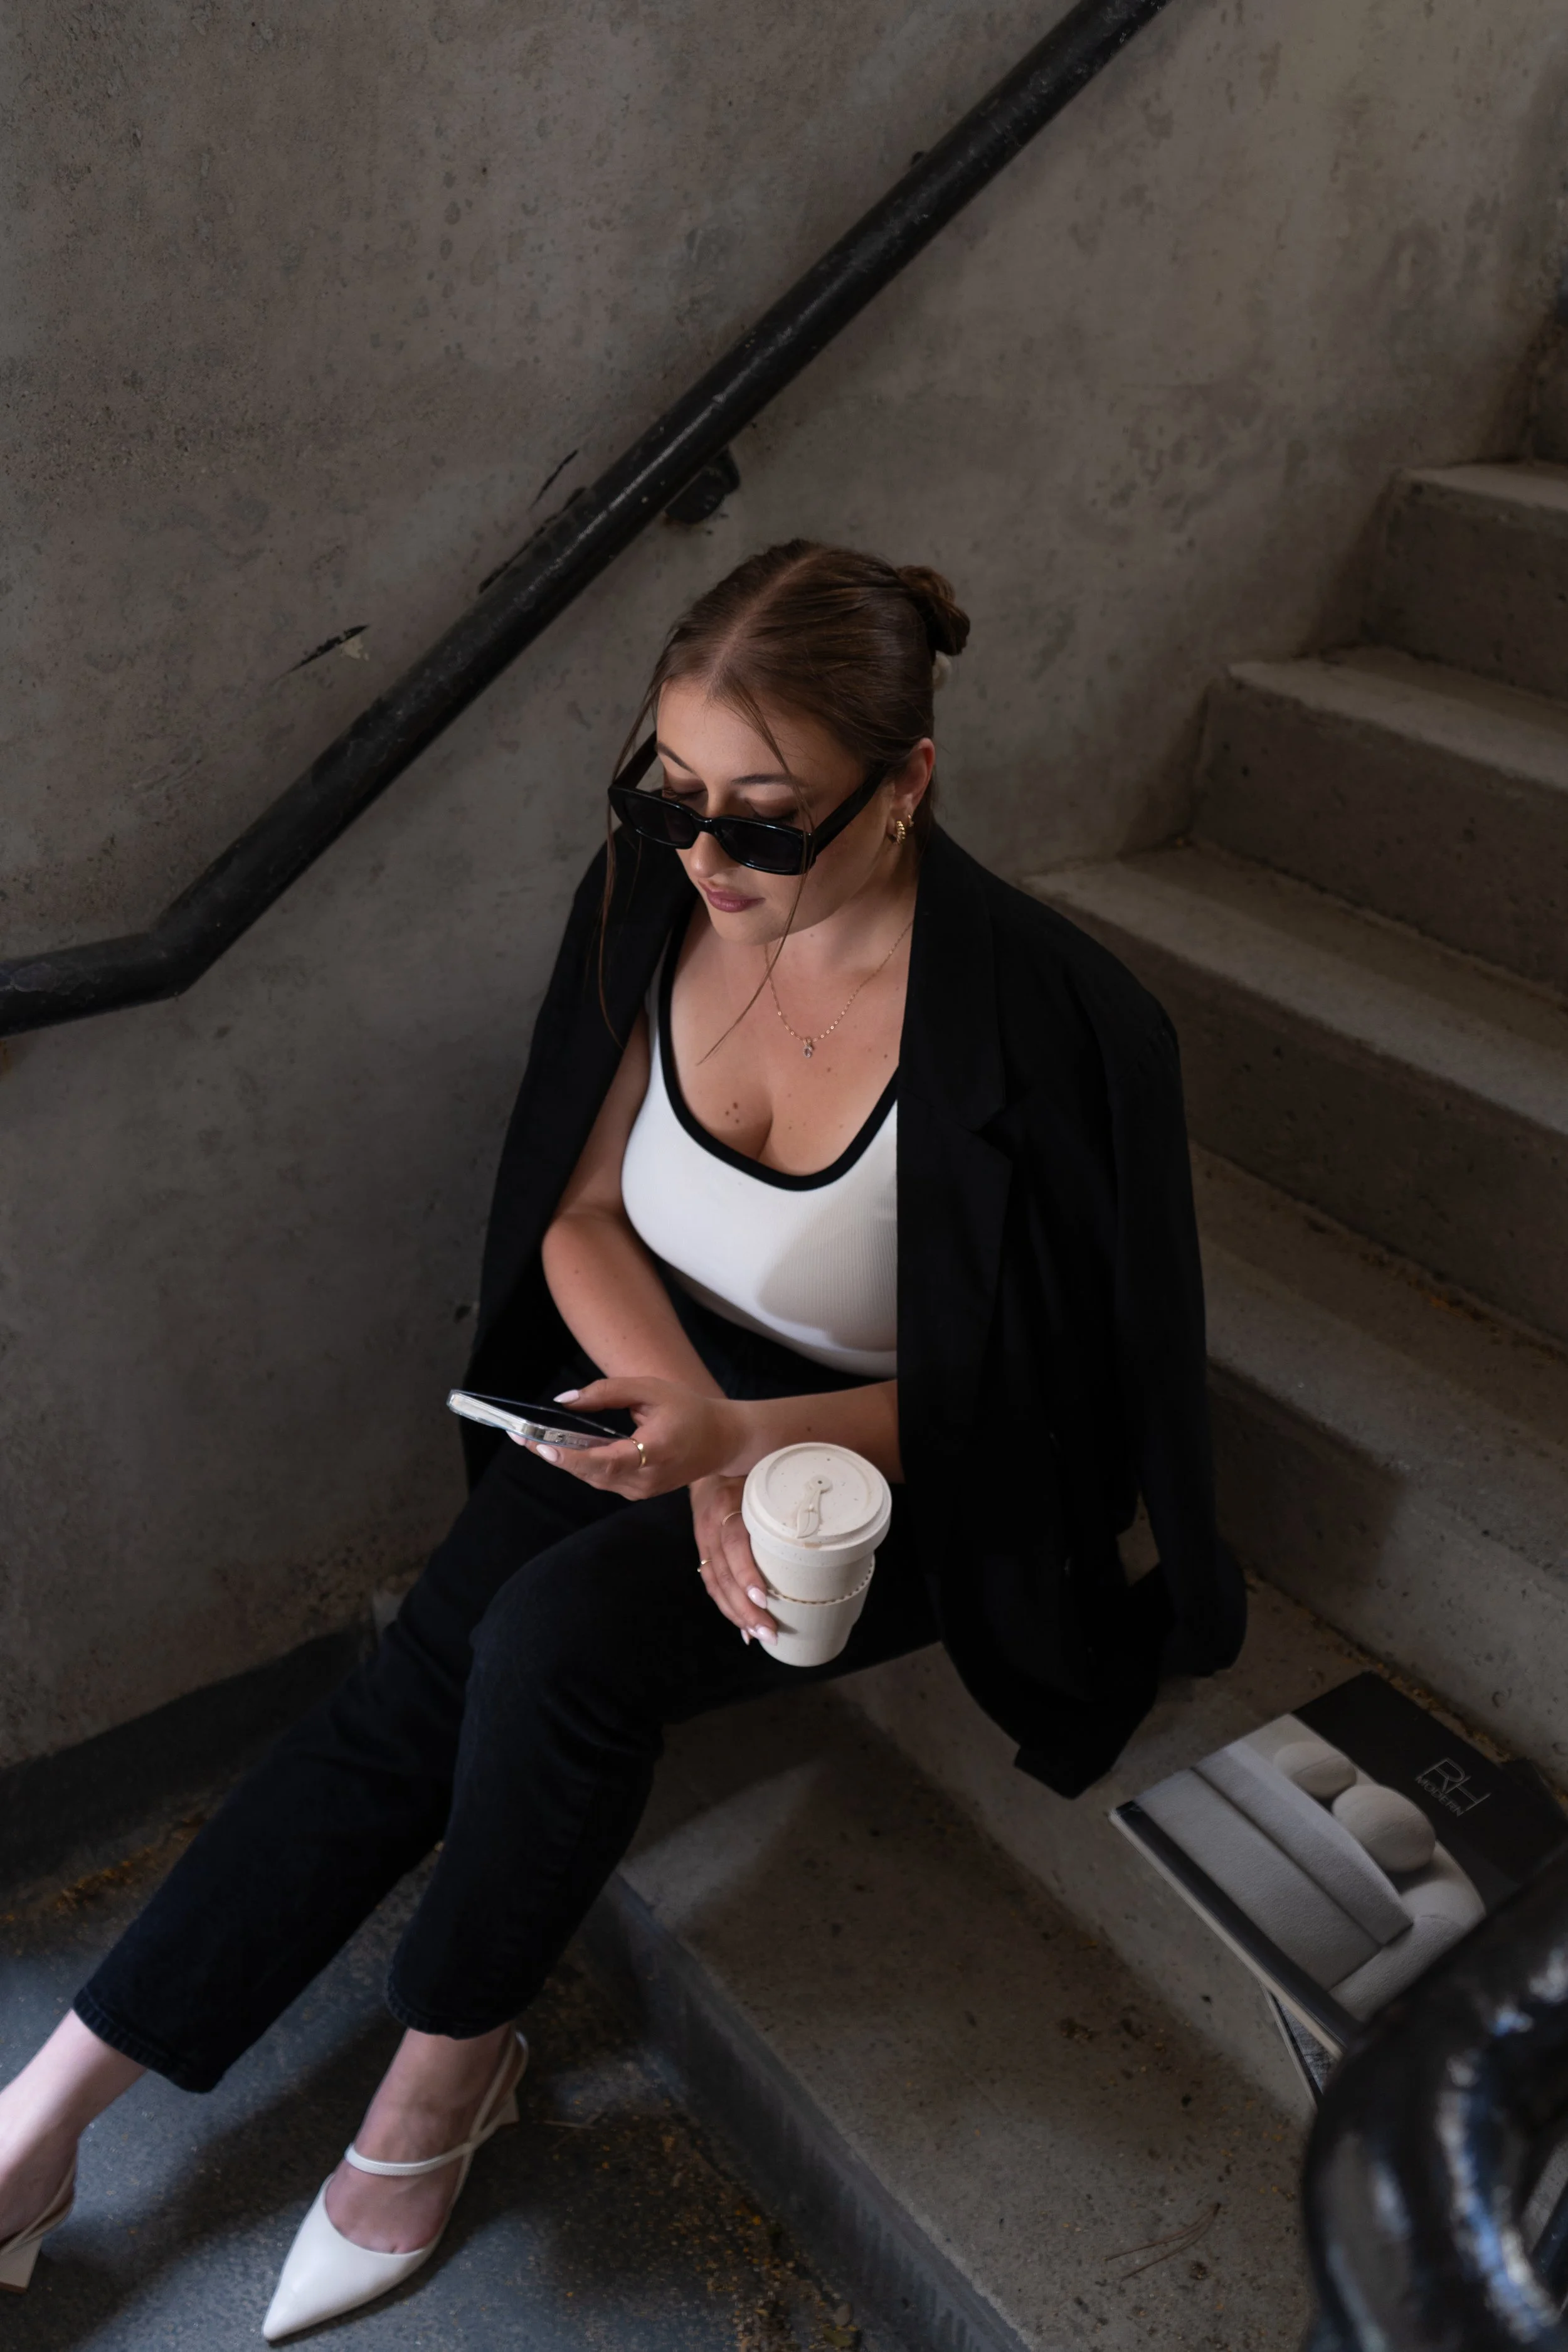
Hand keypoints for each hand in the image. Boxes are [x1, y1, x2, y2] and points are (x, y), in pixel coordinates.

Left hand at [510, 1377, 742, 1497]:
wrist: (723, 1440)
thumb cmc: (689, 1409)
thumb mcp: (651, 1389)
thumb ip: (608, 1392)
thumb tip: (565, 1401)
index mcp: (655, 1452)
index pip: (606, 1460)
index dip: (573, 1456)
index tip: (544, 1445)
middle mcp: (646, 1479)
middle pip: (592, 1473)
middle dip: (555, 1455)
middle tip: (522, 1438)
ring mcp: (642, 1490)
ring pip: (594, 1478)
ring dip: (564, 1460)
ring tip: (532, 1440)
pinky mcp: (639, 1491)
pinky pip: (603, 1478)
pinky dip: (581, 1464)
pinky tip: (562, 1448)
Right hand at [690, 1474, 777, 1642]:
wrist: (704, 1458)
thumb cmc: (747, 1469)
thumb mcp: (765, 1474)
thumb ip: (787, 1493)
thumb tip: (829, 1517)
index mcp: (729, 1503)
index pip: (733, 1544)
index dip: (747, 1573)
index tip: (764, 1598)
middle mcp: (711, 1523)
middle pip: (723, 1574)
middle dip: (744, 1608)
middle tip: (769, 1631)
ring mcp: (703, 1539)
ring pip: (716, 1584)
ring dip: (736, 1614)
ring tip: (759, 1635)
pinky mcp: (703, 1550)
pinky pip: (712, 1583)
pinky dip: (727, 1607)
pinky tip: (743, 1627)